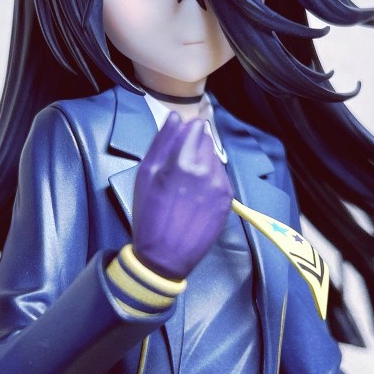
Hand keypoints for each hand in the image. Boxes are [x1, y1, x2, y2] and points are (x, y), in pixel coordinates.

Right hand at [131, 113, 231, 279]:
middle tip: (178, 168)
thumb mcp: (145, 175)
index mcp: (182, 162)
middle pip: (206, 141)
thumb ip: (162, 142)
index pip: (195, 128)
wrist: (165, 257)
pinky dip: (211, 180)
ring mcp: (220, 185)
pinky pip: (221, 177)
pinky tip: (196, 195)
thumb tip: (175, 117)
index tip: (177, 142)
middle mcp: (205, 170)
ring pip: (215, 159)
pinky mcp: (227, 199)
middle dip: (193, 148)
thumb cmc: (149, 214)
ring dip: (203, 163)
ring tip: (186, 184)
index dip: (185, 132)